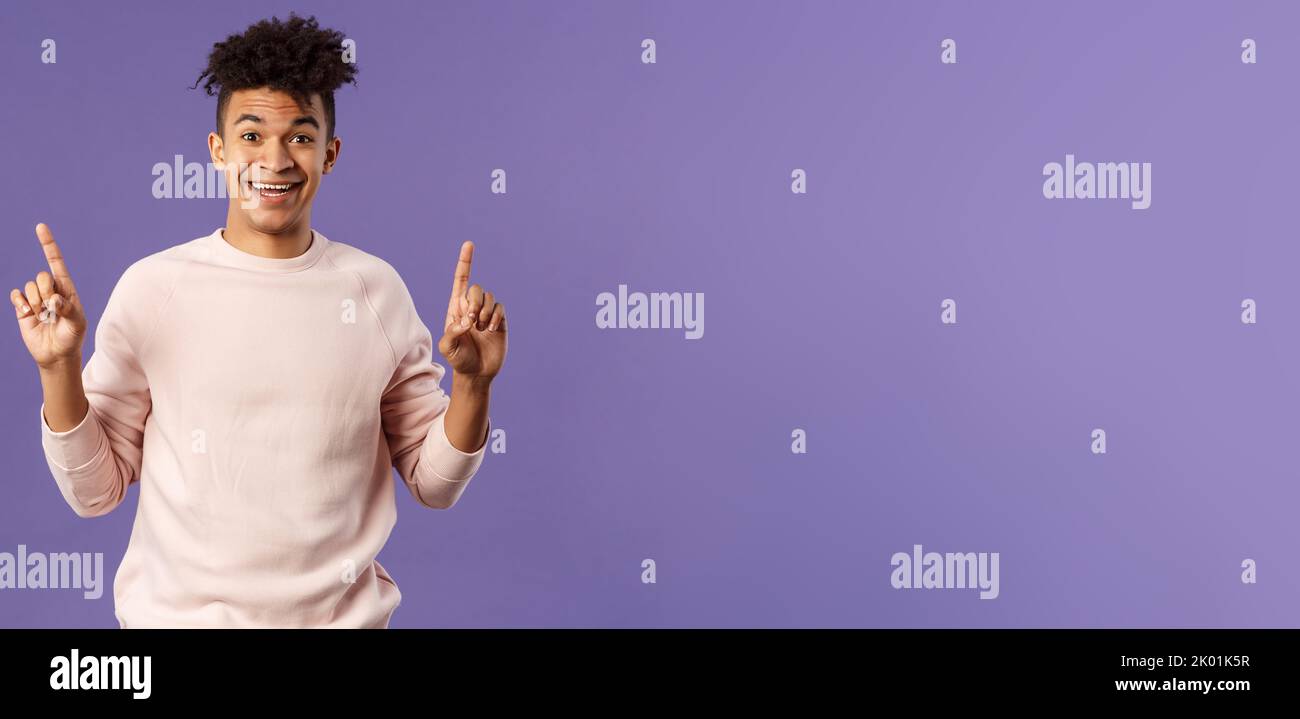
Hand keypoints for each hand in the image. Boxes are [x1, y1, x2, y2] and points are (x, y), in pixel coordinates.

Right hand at [10, 223, 87, 369]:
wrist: (57, 354)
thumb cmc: (72, 337)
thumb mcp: (77, 324)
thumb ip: (68, 309)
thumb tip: (54, 299)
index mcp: (67, 289)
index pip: (57, 262)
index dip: (48, 244)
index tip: (40, 227)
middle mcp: (51, 290)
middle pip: (42, 276)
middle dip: (46, 293)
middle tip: (52, 311)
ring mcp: (36, 298)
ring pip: (29, 287)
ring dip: (36, 304)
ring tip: (45, 318)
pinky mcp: (23, 307)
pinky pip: (17, 295)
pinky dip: (21, 303)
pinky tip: (29, 314)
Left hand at [437, 241, 506, 381]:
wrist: (477, 373)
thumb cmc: (458, 360)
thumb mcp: (447, 347)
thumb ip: (452, 332)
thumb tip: (466, 320)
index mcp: (456, 308)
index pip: (461, 280)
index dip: (465, 262)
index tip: (469, 244)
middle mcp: (471, 307)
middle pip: (476, 289)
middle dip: (474, 303)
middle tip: (471, 321)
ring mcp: (486, 313)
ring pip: (490, 298)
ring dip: (485, 312)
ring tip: (481, 329)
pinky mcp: (499, 321)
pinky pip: (500, 308)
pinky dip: (496, 317)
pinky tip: (490, 330)